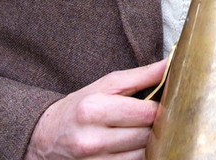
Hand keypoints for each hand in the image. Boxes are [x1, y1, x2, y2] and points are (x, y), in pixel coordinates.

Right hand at [24, 59, 167, 159]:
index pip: (147, 112)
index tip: (159, 102)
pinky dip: (136, 155)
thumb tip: (171, 64)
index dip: (159, 107)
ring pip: (143, 154)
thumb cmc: (79, 107)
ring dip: (147, 143)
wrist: (44, 138)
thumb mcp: (105, 85)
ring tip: (138, 131)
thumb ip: (141, 76)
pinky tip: (129, 145)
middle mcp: (92, 139)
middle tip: (149, 117)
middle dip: (154, 125)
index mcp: (94, 109)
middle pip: (147, 135)